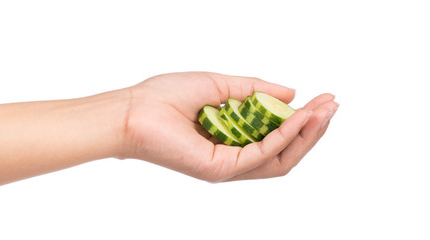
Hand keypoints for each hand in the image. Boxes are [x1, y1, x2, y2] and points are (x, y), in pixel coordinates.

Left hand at [119, 72, 337, 181]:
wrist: (133, 109)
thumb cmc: (166, 97)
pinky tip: (299, 116)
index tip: (323, 98)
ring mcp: (227, 167)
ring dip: (306, 134)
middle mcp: (232, 158)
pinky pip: (261, 154)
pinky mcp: (219, 170)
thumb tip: (291, 92)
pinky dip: (283, 135)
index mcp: (232, 140)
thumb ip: (255, 91)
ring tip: (325, 111)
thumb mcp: (220, 85)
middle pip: (284, 152)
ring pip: (279, 159)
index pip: (276, 137)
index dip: (302, 120)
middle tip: (333, 104)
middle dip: (312, 129)